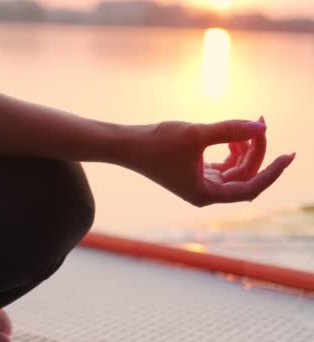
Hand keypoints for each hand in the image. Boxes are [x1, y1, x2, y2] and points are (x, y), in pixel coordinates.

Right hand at [122, 117, 294, 206]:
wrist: (126, 144)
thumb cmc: (157, 143)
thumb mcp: (196, 134)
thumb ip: (230, 130)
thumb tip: (260, 125)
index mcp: (206, 195)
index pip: (250, 188)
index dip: (272, 172)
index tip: (289, 155)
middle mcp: (205, 193)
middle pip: (244, 176)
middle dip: (256, 151)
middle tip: (260, 123)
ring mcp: (199, 183)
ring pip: (235, 171)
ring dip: (245, 150)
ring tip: (246, 126)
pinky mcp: (193, 172)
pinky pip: (223, 165)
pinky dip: (232, 150)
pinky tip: (232, 135)